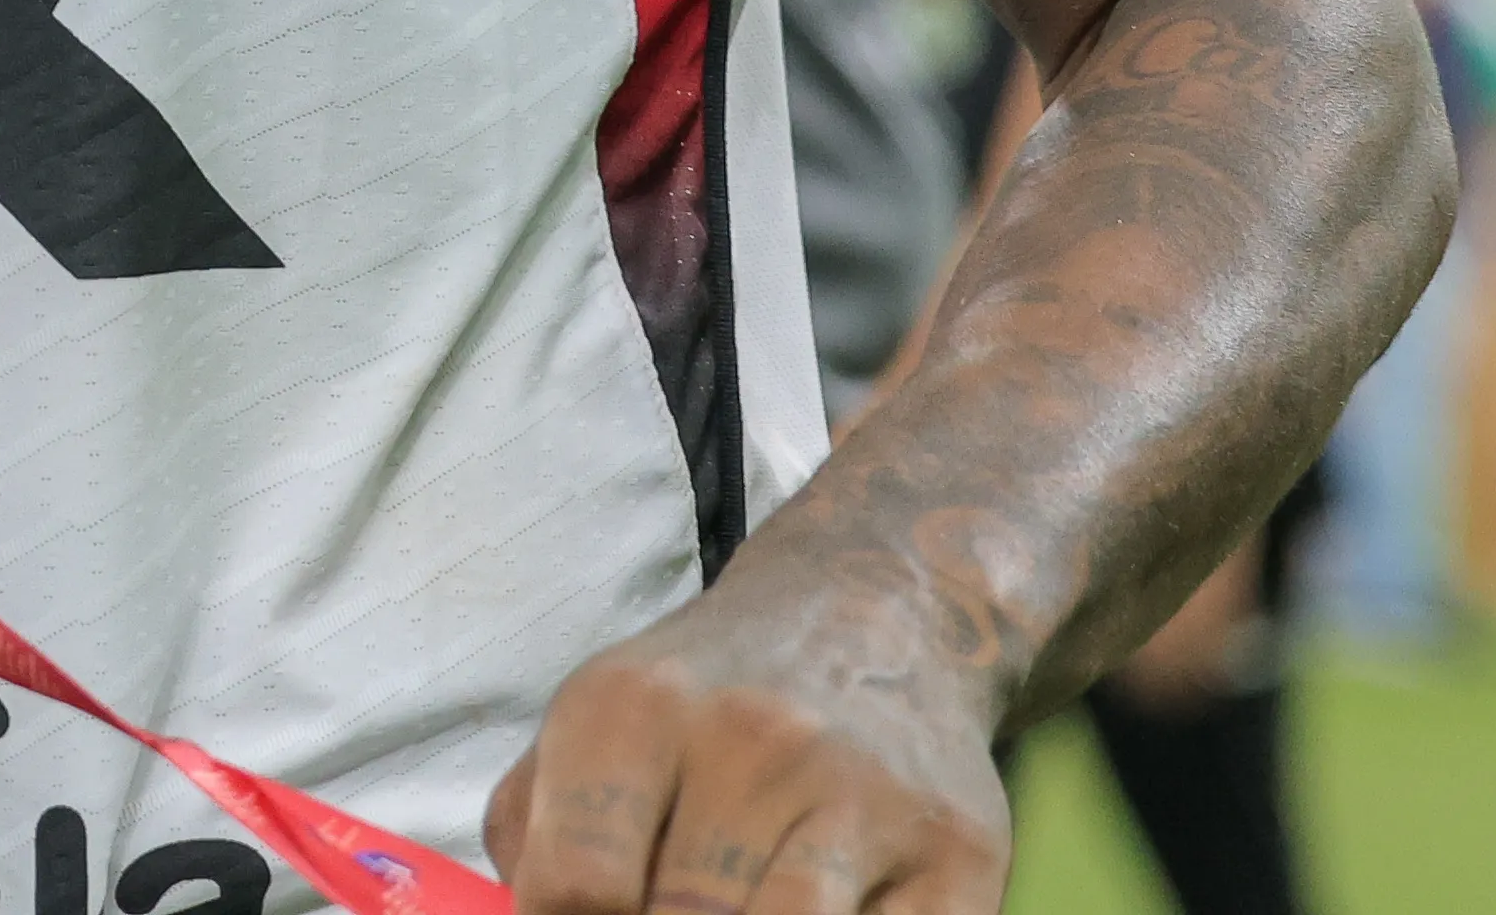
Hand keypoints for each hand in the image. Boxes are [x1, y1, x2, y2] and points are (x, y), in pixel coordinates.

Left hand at [484, 565, 1007, 914]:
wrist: (880, 610)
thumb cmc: (708, 700)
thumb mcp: (594, 726)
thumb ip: (534, 836)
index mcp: (632, 710)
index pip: (576, 887)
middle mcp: (751, 740)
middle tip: (673, 906)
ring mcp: (864, 799)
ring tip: (740, 907)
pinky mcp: (961, 857)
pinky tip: (823, 914)